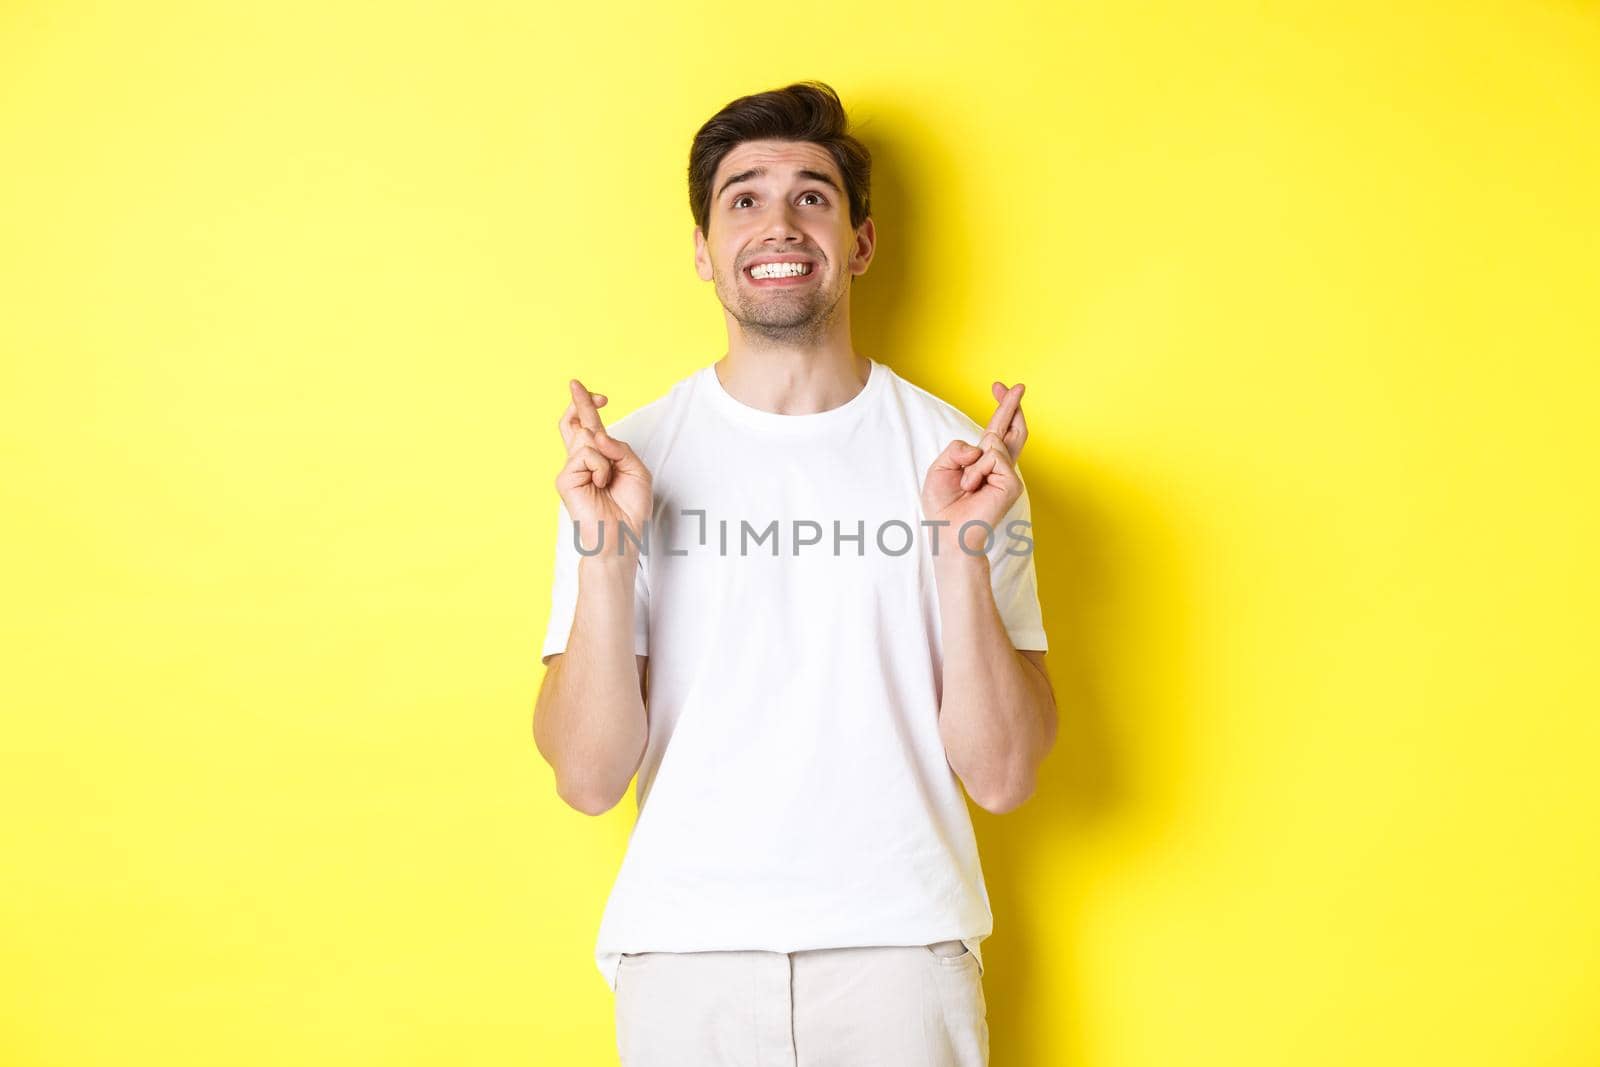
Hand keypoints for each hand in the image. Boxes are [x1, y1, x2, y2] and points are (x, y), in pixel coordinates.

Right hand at [556, 378, 653, 561]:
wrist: (622, 536)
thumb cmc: (630, 508)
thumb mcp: (636, 470)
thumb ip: (620, 448)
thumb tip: (597, 434)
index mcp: (600, 458)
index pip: (590, 427)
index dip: (589, 407)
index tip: (599, 395)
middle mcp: (582, 461)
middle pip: (575, 423)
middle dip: (578, 401)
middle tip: (575, 384)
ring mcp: (572, 470)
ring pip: (587, 439)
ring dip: (606, 457)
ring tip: (607, 481)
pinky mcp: (565, 479)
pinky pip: (586, 456)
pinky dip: (600, 468)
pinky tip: (600, 485)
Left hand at [921, 382, 1028, 555]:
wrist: (947, 532)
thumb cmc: (943, 505)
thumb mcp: (941, 467)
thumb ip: (958, 449)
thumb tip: (982, 447)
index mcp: (984, 462)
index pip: (996, 430)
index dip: (1001, 407)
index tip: (1000, 386)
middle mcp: (1000, 467)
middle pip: (1012, 429)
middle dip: (1011, 405)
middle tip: (1016, 385)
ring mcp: (1008, 475)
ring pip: (993, 442)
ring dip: (970, 464)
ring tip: (965, 486)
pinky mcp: (1012, 484)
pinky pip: (993, 457)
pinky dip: (976, 471)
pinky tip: (973, 488)